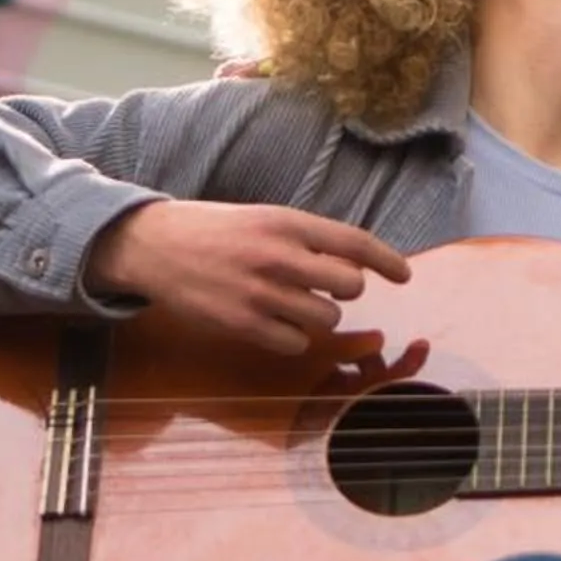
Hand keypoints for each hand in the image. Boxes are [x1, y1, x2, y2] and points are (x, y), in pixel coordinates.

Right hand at [84, 200, 410, 355]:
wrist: (155, 245)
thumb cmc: (216, 230)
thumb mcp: (265, 217)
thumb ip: (307, 238)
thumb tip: (354, 263)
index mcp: (288, 223)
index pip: (354, 243)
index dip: (387, 261)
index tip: (405, 276)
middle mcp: (279, 256)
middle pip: (350, 286)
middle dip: (346, 291)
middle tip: (325, 288)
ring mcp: (261, 292)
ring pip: (325, 318)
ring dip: (318, 316)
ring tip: (291, 304)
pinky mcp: (242, 323)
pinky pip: (294, 343)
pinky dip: (292, 337)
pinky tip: (274, 323)